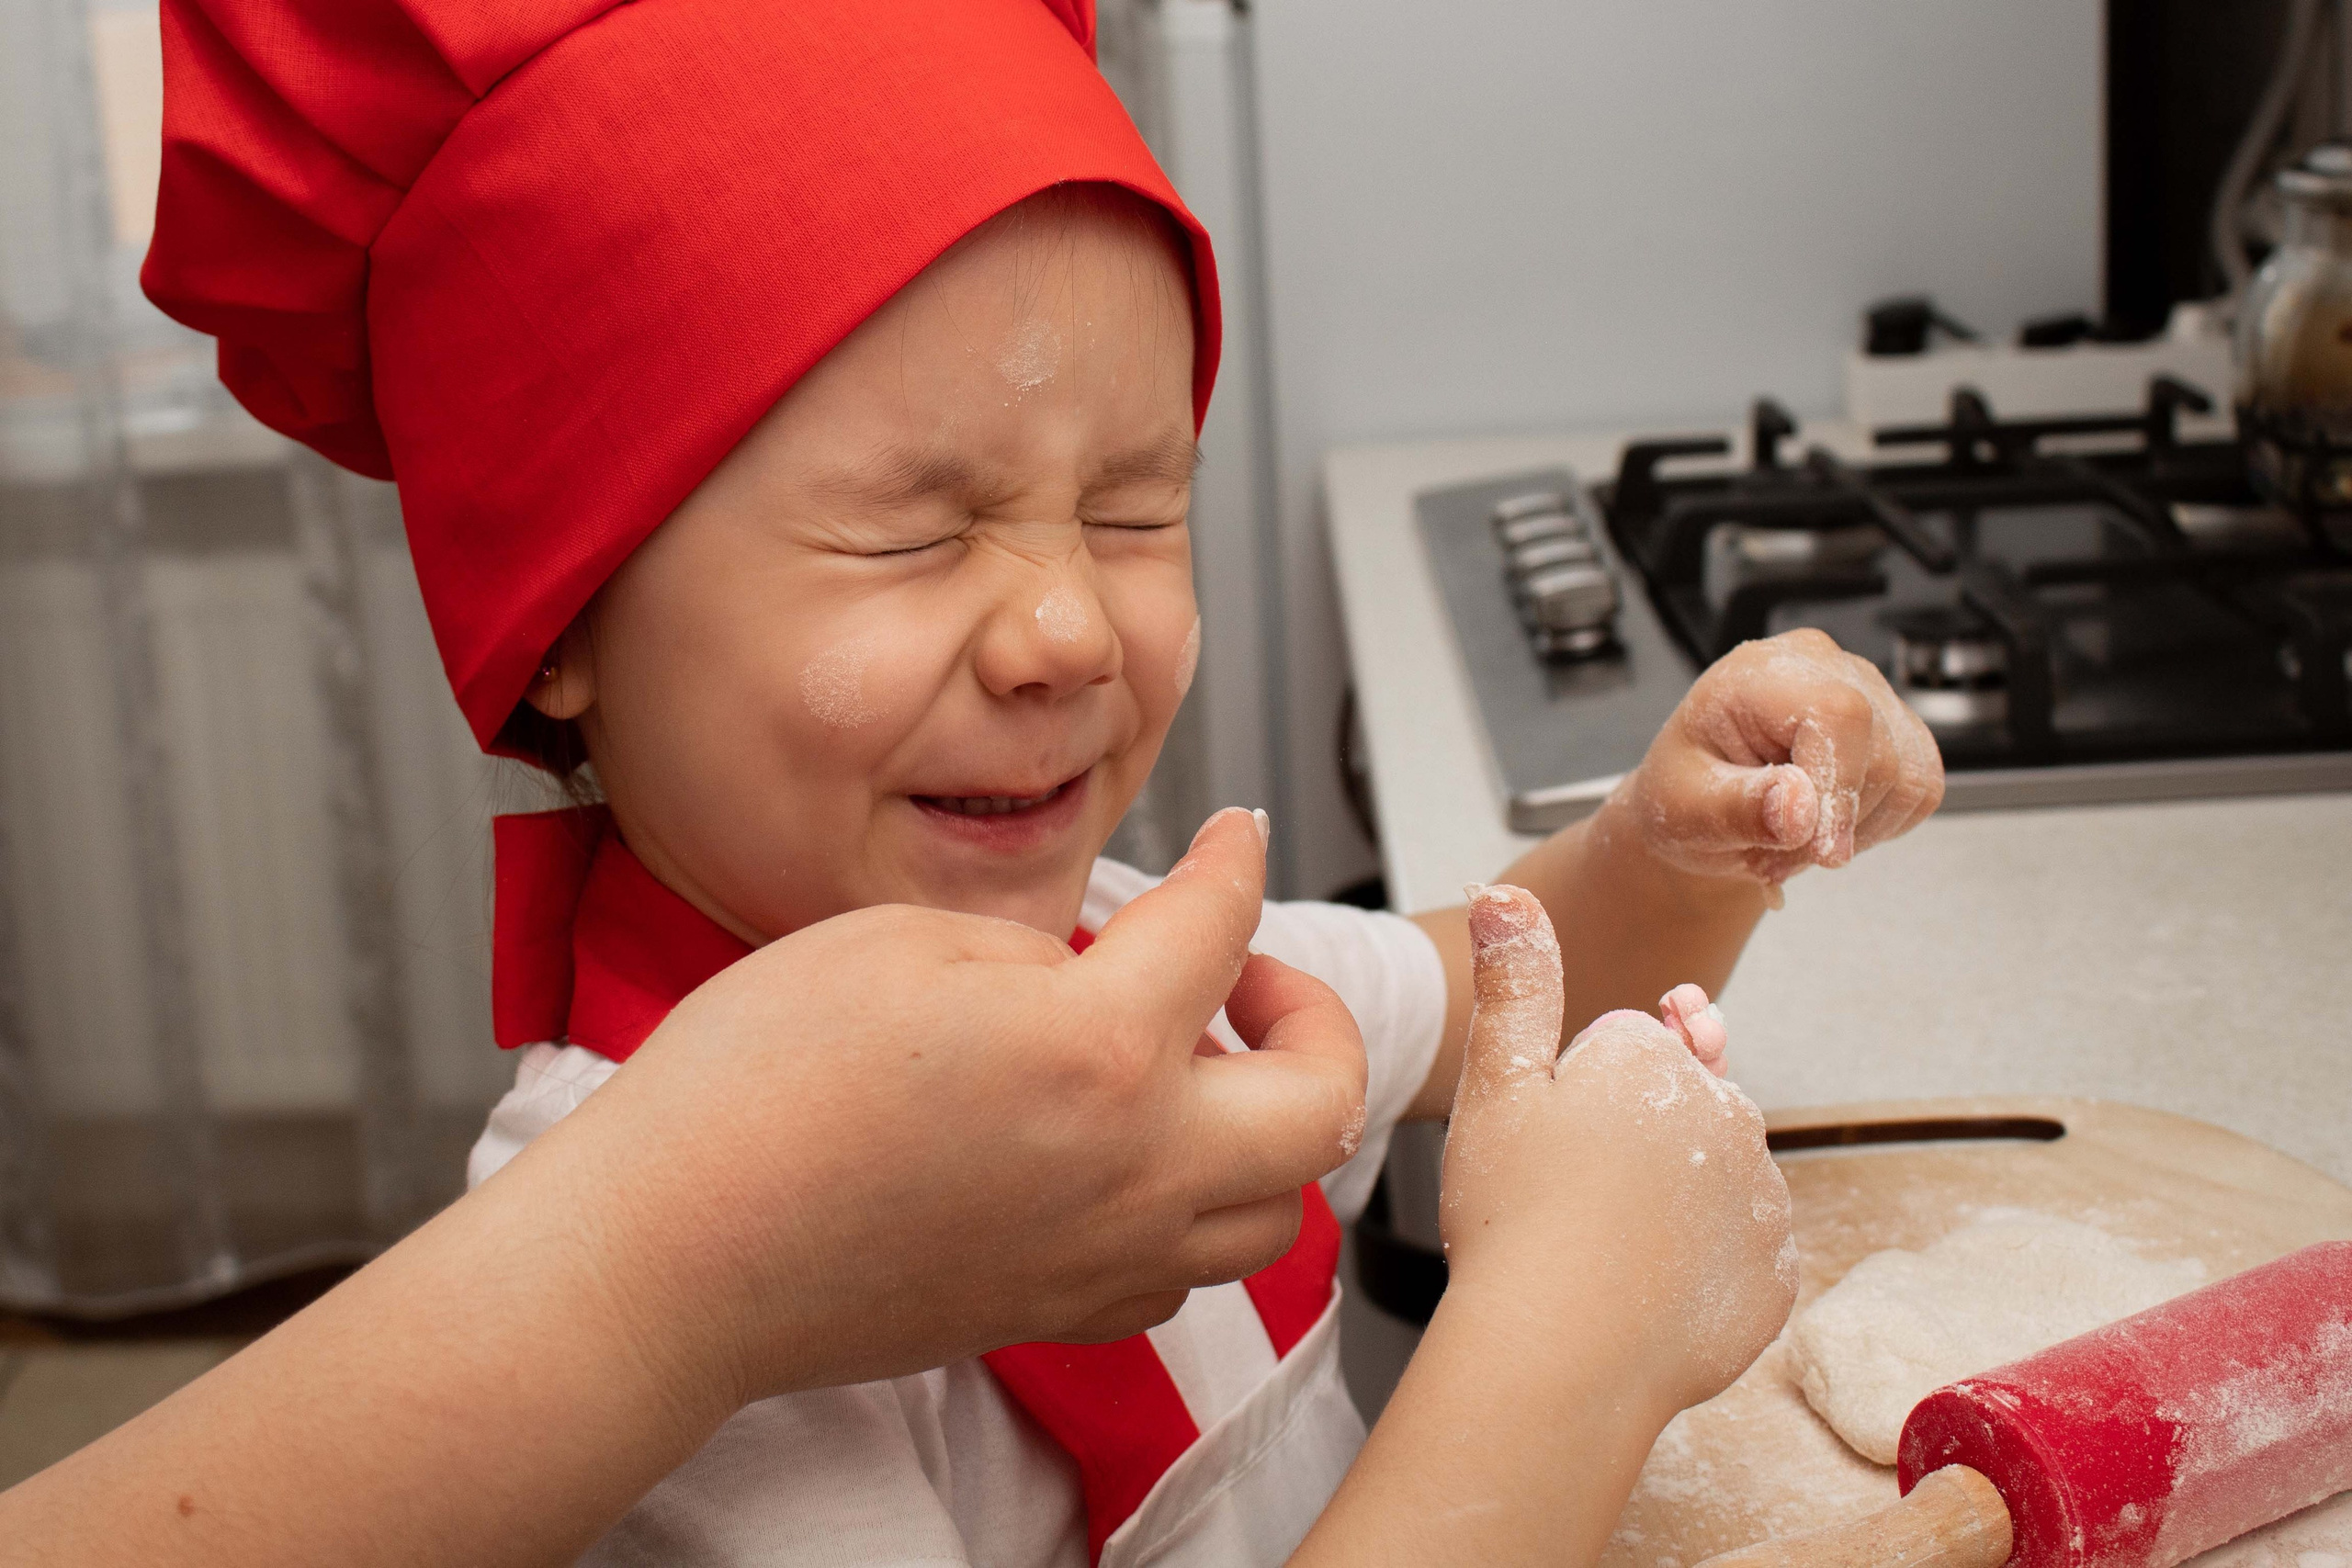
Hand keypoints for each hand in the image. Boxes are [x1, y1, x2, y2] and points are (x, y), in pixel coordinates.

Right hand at [553, 804, 1369, 1405]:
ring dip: (1267, 1127)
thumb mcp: (898, 941)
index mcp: (1097, 1048)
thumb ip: (1034, 944)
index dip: (1236, 859)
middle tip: (1241, 974)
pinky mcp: (1057, 1314)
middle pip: (1320, 1101)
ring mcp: (1104, 1256)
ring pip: (1278, 1208)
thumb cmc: (748, 1095)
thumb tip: (1091, 967)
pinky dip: (1193, 1209)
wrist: (668, 1255)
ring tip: (1189, 1071)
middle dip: (1308, 1014)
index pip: (1223, 926)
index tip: (1234, 838)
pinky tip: (1127, 1157)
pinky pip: (1187, 1273)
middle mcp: (1132, 1167)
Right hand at [1440, 886, 1794, 1415]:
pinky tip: (1645, 1286)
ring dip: (1673, 1198)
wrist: (1561, 1355)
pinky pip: (1738, 1253)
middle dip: (1634, 1135)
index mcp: (1656, 1058)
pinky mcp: (1774, 1276)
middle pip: (1678, 1105)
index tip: (1549, 1138)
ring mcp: (1760, 1199)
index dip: (1575, 1092)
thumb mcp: (1497, 1085)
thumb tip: (1505, 894)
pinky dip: (1699, 1266)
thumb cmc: (1516, 1219)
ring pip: (1712, 1177)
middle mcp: (1727, 1114)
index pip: (1627, 1046)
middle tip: (1566, 1194)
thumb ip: (1514, 983)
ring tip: (1601, 1245)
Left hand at [1616, 628, 1943, 887]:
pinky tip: (1826, 828)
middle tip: (1773, 858)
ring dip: (1854, 833)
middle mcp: (1824, 668)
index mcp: (1761, 671)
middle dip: (1833, 827)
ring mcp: (1869, 694)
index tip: (1823, 851)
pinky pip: (1920, 792)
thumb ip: (1736, 808)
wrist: (1701, 801)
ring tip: (1791, 845)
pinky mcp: (1897, 729)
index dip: (1840, 787)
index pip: (1838, 714)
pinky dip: (1878, 827)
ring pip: (1910, 779)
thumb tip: (1798, 809)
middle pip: (1881, 756)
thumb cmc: (1686, 791)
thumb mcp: (1684, 810)